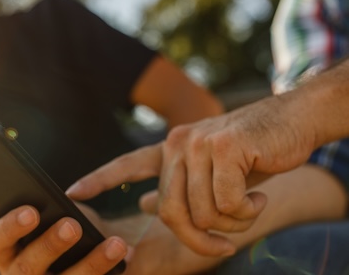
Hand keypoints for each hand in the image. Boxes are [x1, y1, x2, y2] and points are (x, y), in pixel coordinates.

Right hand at [0, 205, 127, 274]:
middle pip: (27, 268)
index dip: (10, 227)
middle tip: (72, 225)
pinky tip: (124, 257)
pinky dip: (105, 273)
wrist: (71, 262)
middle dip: (49, 246)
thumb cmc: (46, 236)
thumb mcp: (30, 223)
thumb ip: (12, 216)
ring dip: (92, 264)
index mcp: (6, 253)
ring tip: (116, 243)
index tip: (31, 211)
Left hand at [67, 94, 316, 255]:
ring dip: (231, 222)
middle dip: (197, 239)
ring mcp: (199, 142)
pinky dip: (246, 211)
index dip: (99, 180)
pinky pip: (227, 202)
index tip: (73, 193)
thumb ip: (180, 186)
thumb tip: (147, 204)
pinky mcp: (225, 146)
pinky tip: (258, 195)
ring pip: (201, 211)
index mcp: (169, 148)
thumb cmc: (252, 151)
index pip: (127, 165)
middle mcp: (177, 142)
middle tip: (223, 245)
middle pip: (170, 211)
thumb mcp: (211, 172)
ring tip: (248, 205)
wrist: (292, 121)